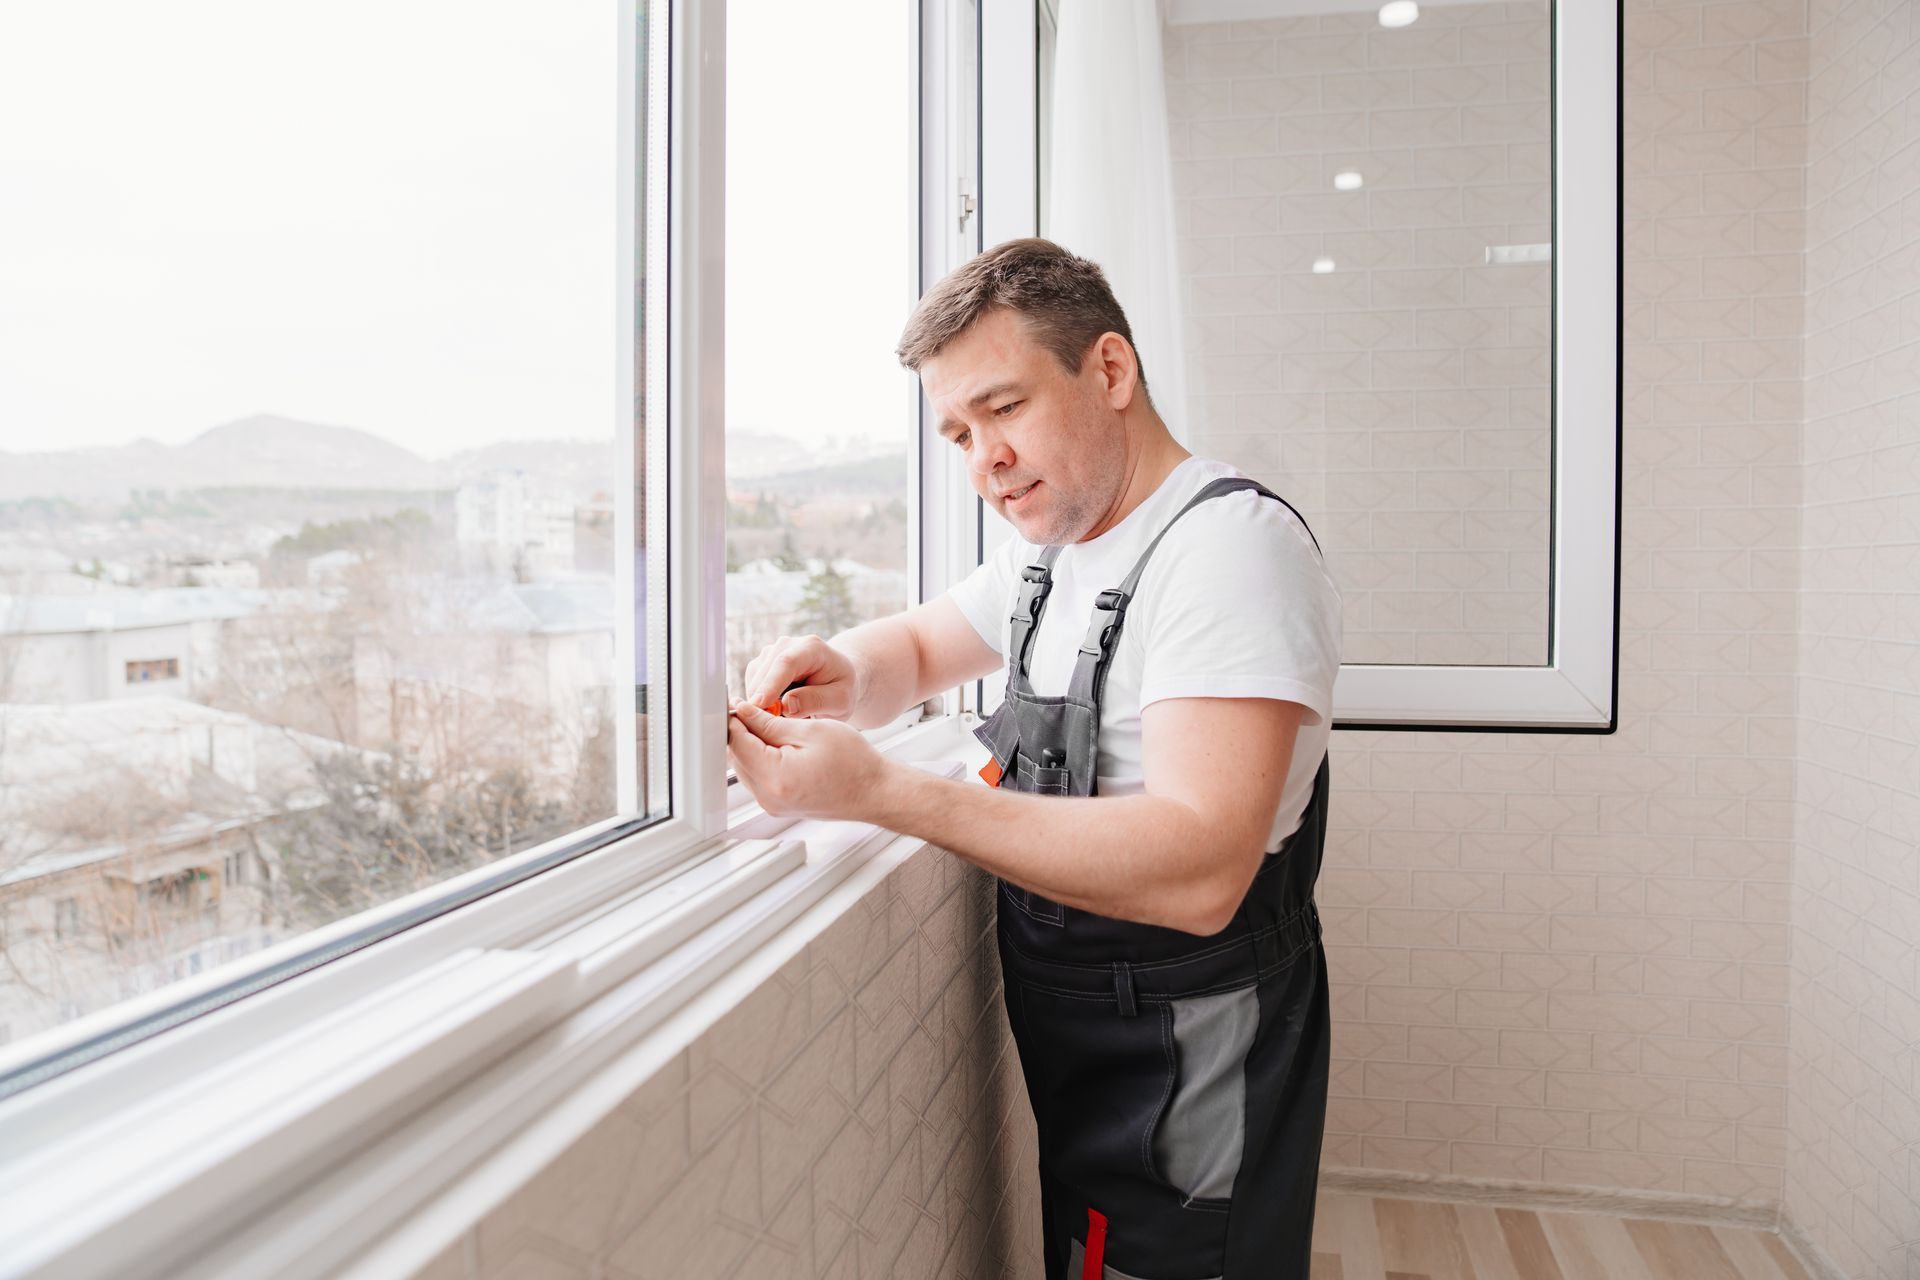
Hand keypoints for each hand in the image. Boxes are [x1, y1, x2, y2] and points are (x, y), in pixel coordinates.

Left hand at [726, 699, 891, 819]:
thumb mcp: (810, 730)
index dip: (734, 717)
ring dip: (750, 744)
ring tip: (769, 724)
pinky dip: (761, 757)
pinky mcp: (777, 805)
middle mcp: (768, 797)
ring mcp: (772, 804)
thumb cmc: (854, 762)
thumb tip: (743, 712)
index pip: (737, 742)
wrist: (874, 791)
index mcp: (775, 777)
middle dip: (741, 730)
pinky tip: (777, 743)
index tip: (738, 701)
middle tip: (754, 709)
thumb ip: (769, 723)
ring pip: (744, 766)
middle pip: (736, 756)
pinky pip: (757, 777)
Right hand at [742, 634, 862, 719]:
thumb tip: (786, 705)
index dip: (771, 684)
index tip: (759, 705)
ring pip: (754, 681)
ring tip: (788, 717)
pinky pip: (751, 687)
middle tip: (775, 728)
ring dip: (763, 704)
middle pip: (765, 672)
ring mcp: (771, 653)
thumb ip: (816, 701)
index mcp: (812, 648)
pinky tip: (779, 710)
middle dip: (763, 701)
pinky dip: (759, 702)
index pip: (786, 663)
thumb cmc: (840, 689)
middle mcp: (787, 644)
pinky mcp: (760, 664)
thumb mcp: (840, 700)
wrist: (835, 679)